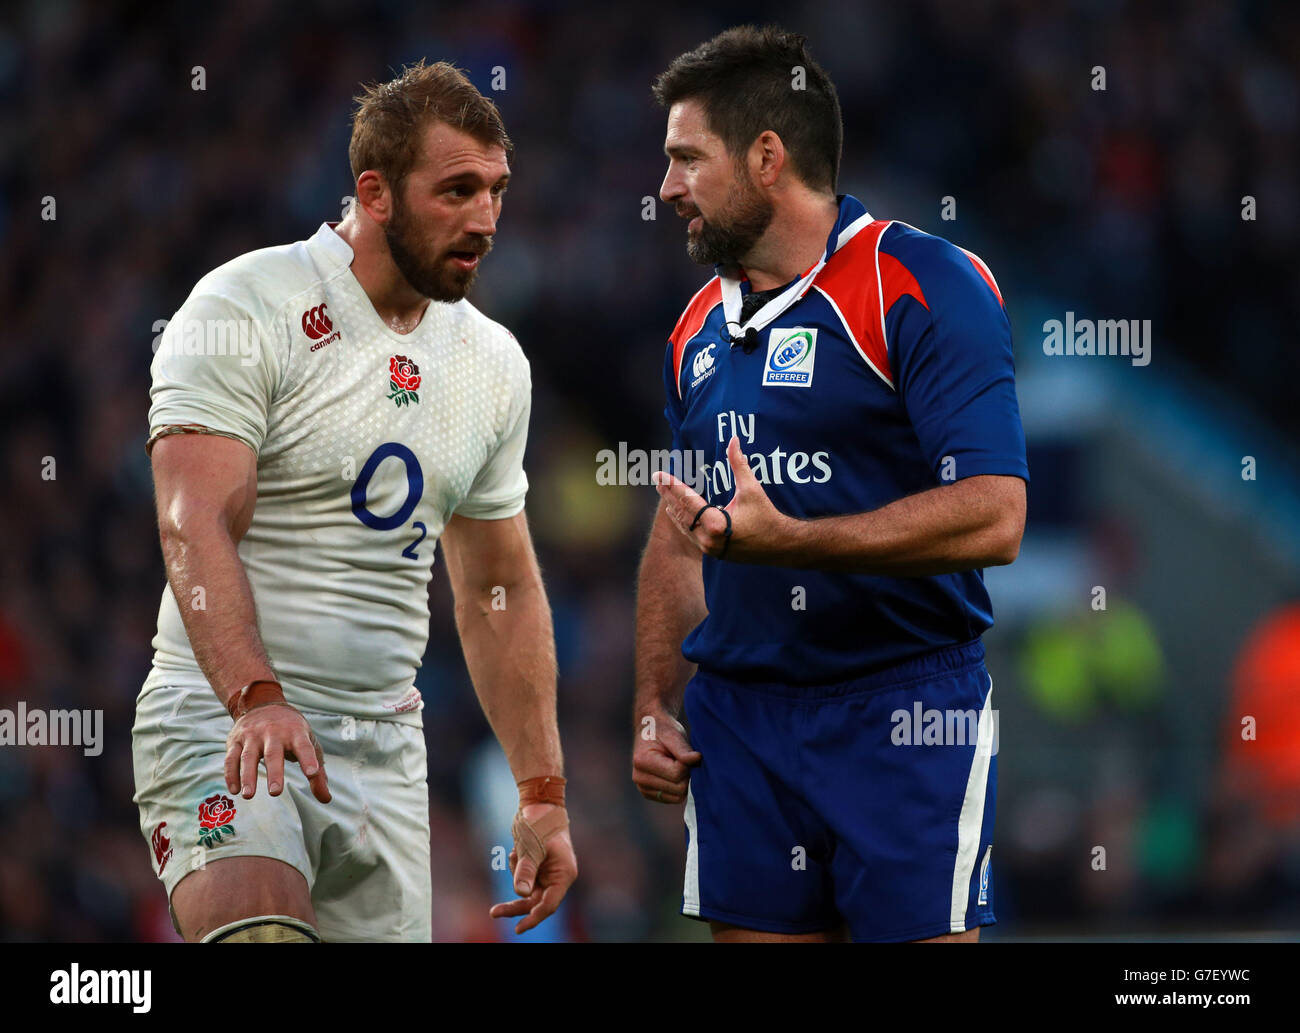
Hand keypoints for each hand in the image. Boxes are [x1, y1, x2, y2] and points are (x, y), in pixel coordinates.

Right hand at [225, 703, 330, 803]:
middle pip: (274, 753)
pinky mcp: (236, 740)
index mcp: (296, 732)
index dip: (308, 759)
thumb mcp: (308, 744)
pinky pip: (231, 758)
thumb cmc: (292, 731)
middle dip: (275, 772)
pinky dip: (231, 774)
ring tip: (249, 795)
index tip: (312, 773)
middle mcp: (274, 732)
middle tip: (276, 792)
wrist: (263, 704)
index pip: (304, 746)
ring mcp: (253, 735)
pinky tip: (234, 791)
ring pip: (249, 756)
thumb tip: (326, 799)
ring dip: (247, 776)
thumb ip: (318, 773)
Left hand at [489, 802, 577, 933]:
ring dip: (515, 881)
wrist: (537, 803)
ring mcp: (548, 872)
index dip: (534, 917)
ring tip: (514, 855)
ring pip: (528, 891)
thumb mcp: (531, 847)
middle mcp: (558, 876)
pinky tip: (515, 850)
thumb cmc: (539, 823)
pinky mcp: (538, 867)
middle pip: (536, 901)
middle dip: (515, 906)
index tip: (518, 928)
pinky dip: (515, 868)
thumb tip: (521, 894)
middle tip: (494, 911)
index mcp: (564, 874)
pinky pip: (523, 878)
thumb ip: (526, 871)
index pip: (549, 904)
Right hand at [632, 708, 700, 804]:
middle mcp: (639, 778)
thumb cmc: (662, 730)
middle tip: (683, 760)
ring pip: (678, 797)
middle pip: (678, 789)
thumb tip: (697, 759)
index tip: (685, 753)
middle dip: (686, 774)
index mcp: (642, 761)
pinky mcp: (649, 794)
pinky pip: (674, 799)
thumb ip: (683, 750)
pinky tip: (674, 774)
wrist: (650, 730)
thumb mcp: (673, 734)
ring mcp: (643, 788)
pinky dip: (679, 788)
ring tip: (677, 765)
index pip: (676, 774)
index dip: (687, 764)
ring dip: (683, 782)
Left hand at [653, 435, 797, 563]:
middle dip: (668, 495)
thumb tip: (733, 439)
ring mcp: (709, 548)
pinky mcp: (712, 553)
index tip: (658, 474)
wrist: (780, 546)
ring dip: (674, 509)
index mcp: (715, 523)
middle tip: (657, 480)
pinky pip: (691, 534)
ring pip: (684, 525)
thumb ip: (738, 464)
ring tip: (663, 493)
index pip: (687, 499)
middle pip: (681, 512)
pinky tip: (676, 513)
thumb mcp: (751, 489)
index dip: (672, 485)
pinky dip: (683, 521)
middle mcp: (708, 538)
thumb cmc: (767, 516)